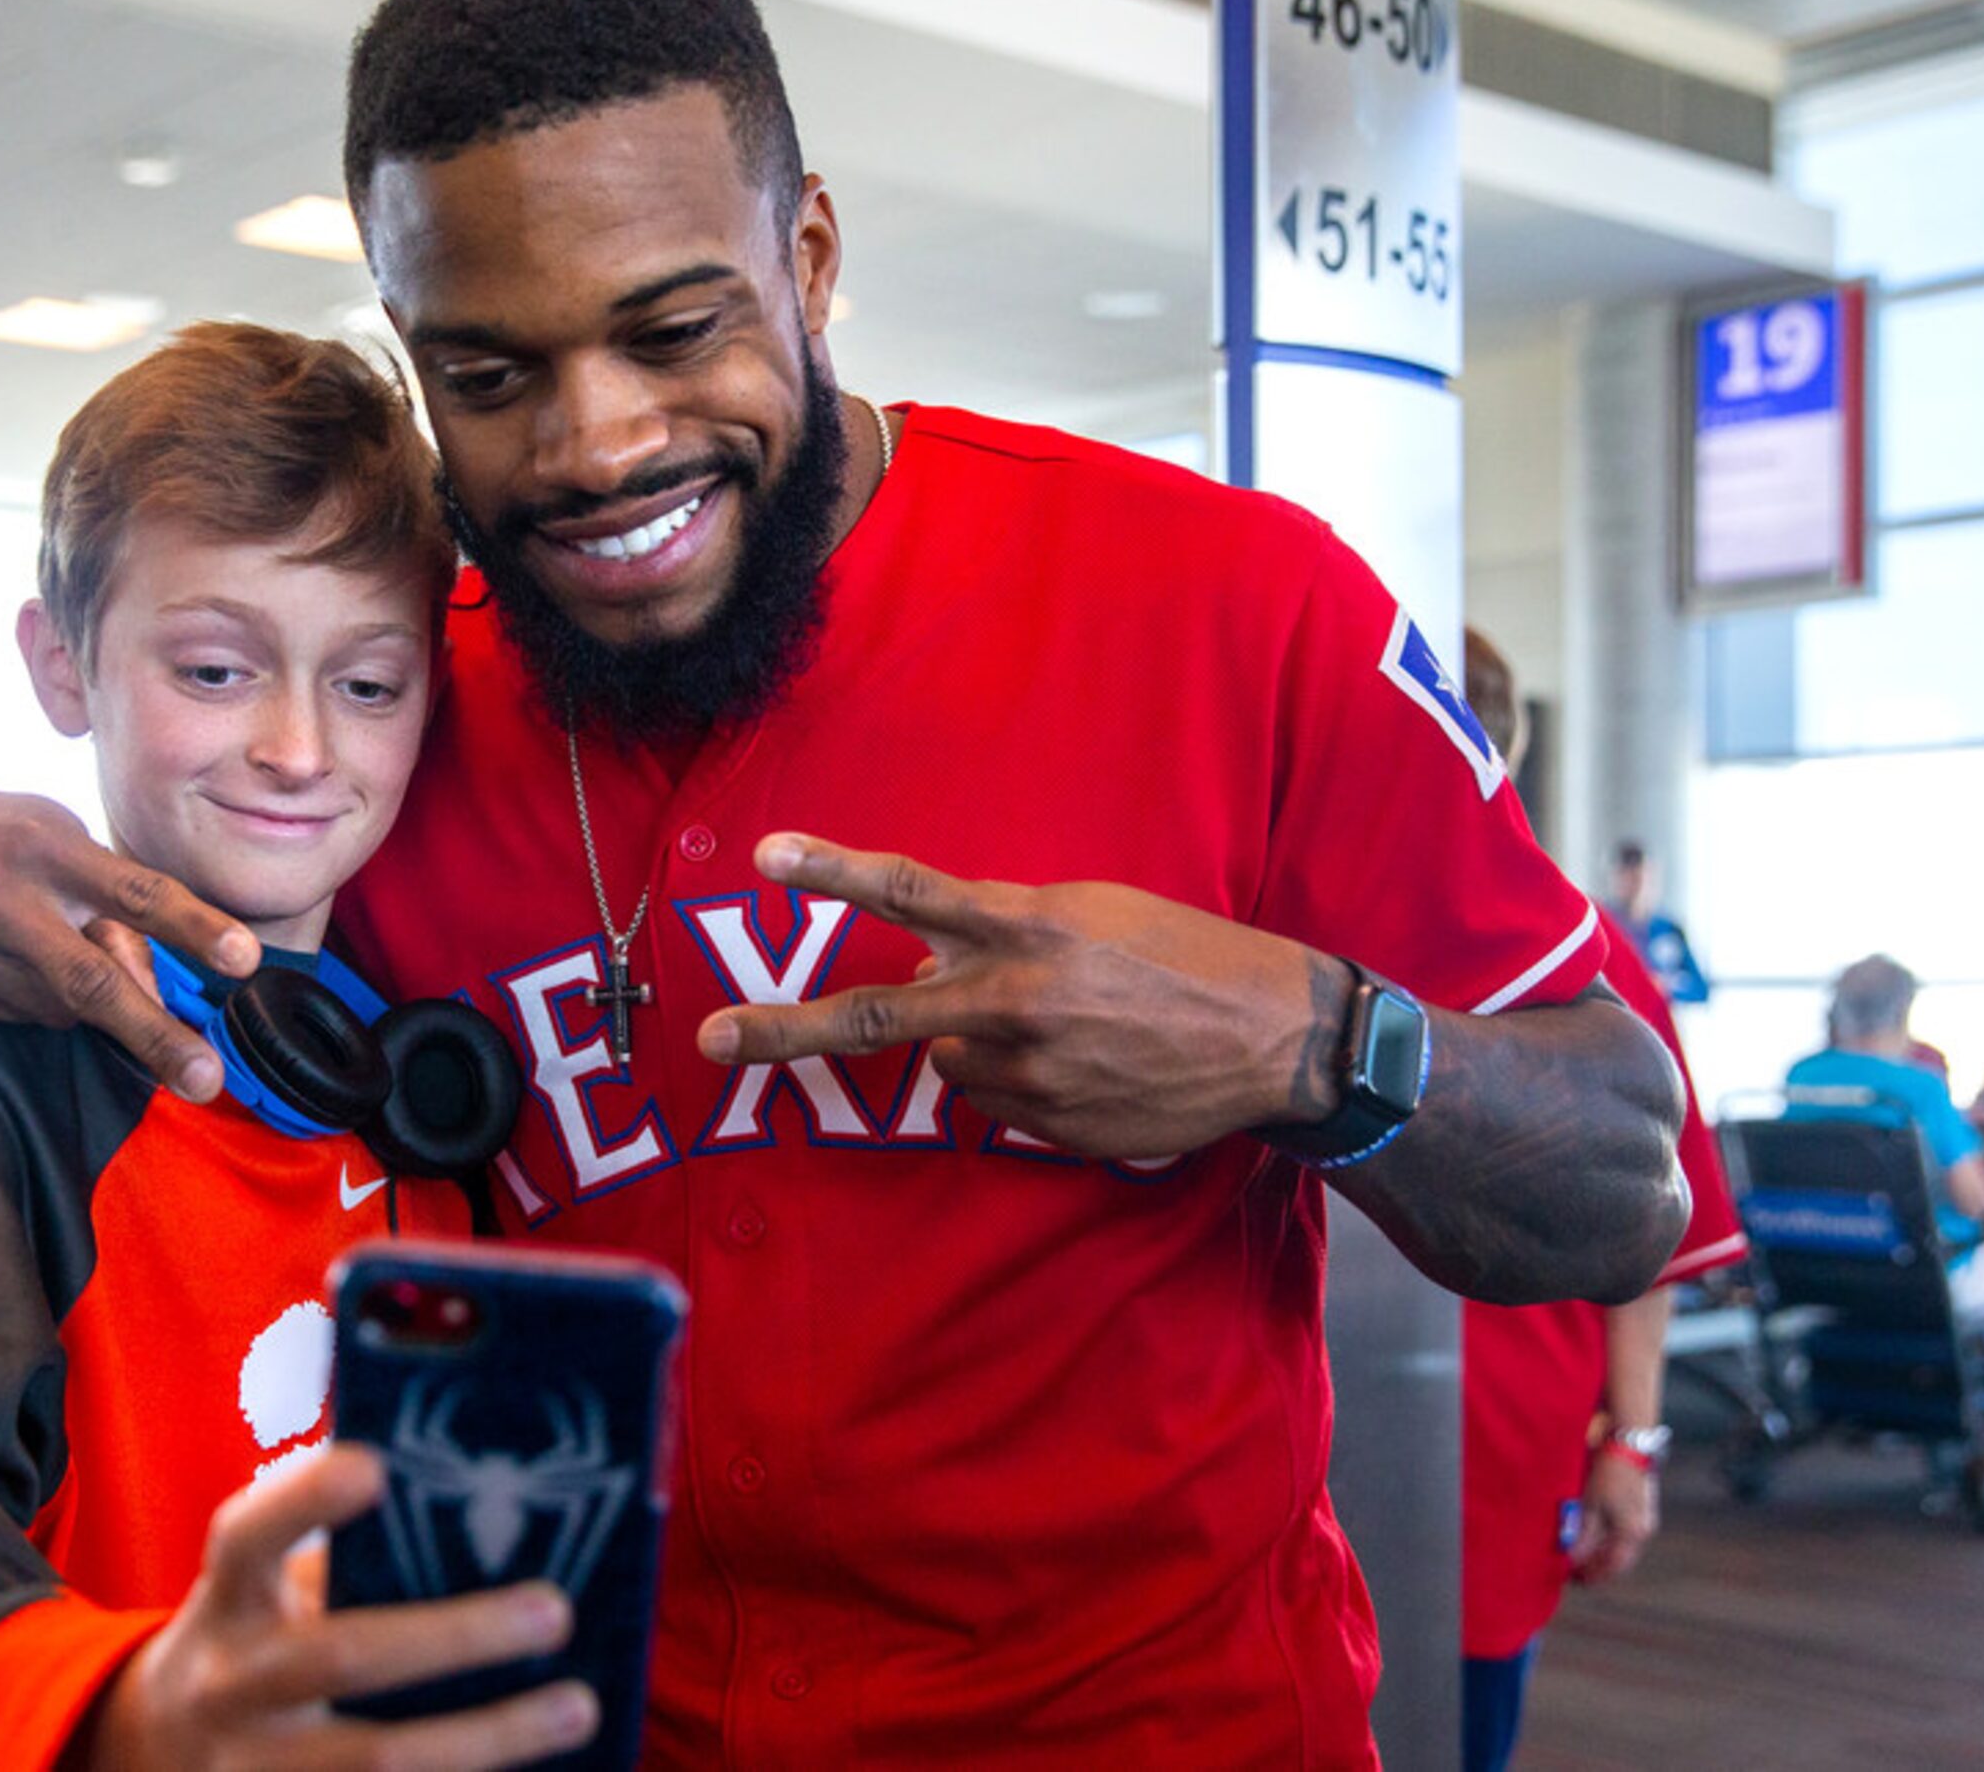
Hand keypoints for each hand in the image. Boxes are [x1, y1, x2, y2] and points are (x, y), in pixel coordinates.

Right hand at [0, 784, 256, 1101]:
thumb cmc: (3, 839)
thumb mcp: (62, 839)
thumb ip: (112, 902)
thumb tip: (153, 985)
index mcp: (46, 846)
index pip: (136, 892)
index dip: (195, 928)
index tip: (246, 960)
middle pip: (92, 980)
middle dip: (155, 1035)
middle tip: (205, 1078)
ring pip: (57, 1010)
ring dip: (80, 1002)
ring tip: (51, 951)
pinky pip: (12, 1018)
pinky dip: (32, 1005)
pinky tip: (9, 965)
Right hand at [79, 1445, 596, 1770]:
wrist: (161, 1752)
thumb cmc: (264, 1638)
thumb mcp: (271, 1589)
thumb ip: (350, 1555)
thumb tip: (487, 1506)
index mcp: (230, 1598)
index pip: (249, 1536)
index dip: (305, 1500)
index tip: (375, 1467)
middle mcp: (229, 1683)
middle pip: (340, 1657)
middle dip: (455, 1637)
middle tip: (555, 1611)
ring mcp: (250, 1769)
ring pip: (375, 1762)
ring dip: (488, 1737)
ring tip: (579, 1706)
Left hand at [695, 833, 1326, 1159]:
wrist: (1273, 1036)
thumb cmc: (1181, 954)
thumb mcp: (1089, 914)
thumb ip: (997, 934)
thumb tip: (923, 970)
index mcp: (1027, 928)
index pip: (911, 891)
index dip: (834, 870)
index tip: (768, 856)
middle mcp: (1014, 1000)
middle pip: (874, 1015)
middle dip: (782, 1030)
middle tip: (710, 1039)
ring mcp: (1028, 1073)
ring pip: (949, 1058)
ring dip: (976, 1040)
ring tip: (1064, 1024)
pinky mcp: (1048, 1126)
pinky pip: (996, 1100)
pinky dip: (1019, 1080)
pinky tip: (1086, 1061)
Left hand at [1568, 1450, 1657, 1583]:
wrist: (1628, 1440)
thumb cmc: (1607, 1472)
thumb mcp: (1590, 1504)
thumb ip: (1583, 1535)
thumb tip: (1574, 1559)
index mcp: (1631, 1532)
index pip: (1612, 1566)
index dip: (1593, 1575)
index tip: (1574, 1579)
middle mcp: (1642, 1528)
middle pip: (1619, 1557)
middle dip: (1598, 1566)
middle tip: (1576, 1570)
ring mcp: (1644, 1515)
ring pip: (1622, 1543)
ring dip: (1603, 1551)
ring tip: (1582, 1553)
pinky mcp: (1641, 1502)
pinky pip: (1624, 1529)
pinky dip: (1609, 1537)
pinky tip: (1594, 1533)